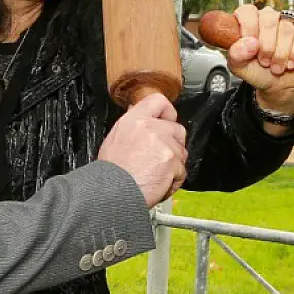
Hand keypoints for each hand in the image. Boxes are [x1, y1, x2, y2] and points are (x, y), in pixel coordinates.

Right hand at [98, 92, 187, 206]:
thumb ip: (132, 125)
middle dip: (173, 144)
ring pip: (181, 152)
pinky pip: (182, 171)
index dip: (167, 112)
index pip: (158, 101)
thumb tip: (141, 114)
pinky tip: (158, 183)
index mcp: (134, 120)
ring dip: (173, 164)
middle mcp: (150, 128)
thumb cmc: (111, 172)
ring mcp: (163, 144)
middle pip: (177, 129)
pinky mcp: (172, 161)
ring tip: (154, 174)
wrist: (113, 192)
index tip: (167, 120)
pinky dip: (173, 180)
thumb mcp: (114, 139)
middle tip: (158, 158)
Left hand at [225, 4, 293, 116]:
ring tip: (277, 66)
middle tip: (265, 62)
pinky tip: (291, 62)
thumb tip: (248, 43)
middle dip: (267, 46)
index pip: (248, 11)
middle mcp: (269, 18)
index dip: (249, 29)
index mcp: (249, 21)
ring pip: (286, 28)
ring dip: (281, 53)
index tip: (251, 47)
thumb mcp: (240, 67)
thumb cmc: (259, 72)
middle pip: (269, 20)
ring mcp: (288, 22)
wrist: (281, 85)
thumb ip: (236, 55)